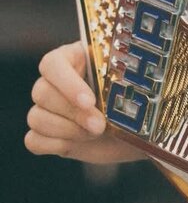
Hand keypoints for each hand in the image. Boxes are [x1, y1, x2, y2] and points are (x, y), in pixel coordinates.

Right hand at [25, 40, 143, 164]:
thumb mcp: (130, 83)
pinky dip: (55, 144)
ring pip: (36, 117)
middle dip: (73, 113)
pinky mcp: (46, 134)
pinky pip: (34, 140)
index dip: (67, 84)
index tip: (90, 101)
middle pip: (42, 92)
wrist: (137, 129)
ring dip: (67, 130)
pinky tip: (78, 143)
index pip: (52, 64)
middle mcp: (55, 81)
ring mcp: (47, 108)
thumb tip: (116, 85)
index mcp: (73, 58)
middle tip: (100, 125)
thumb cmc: (135, 98)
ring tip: (95, 133)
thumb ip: (119, 78)